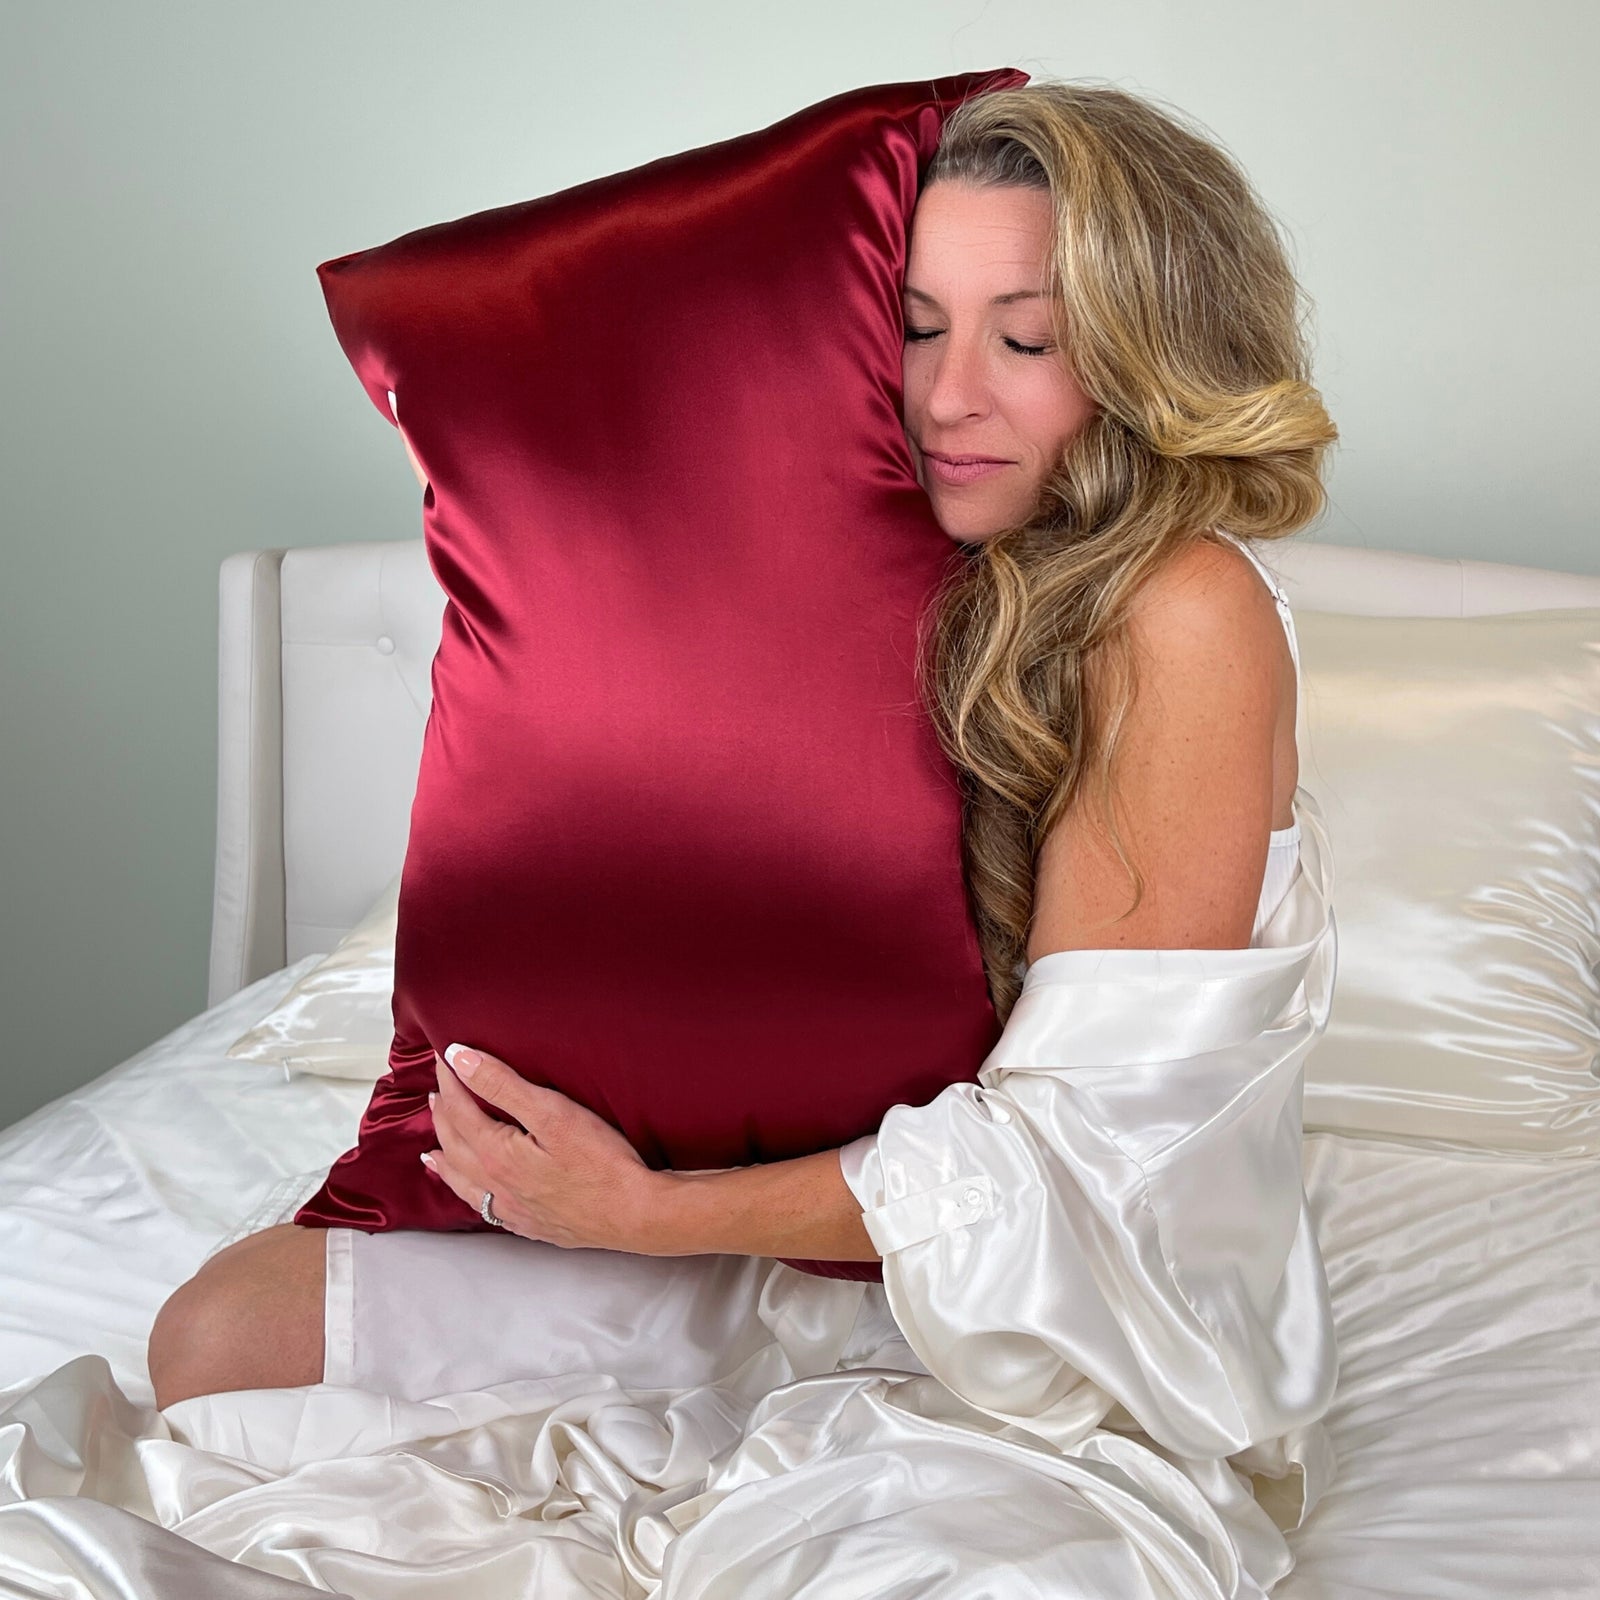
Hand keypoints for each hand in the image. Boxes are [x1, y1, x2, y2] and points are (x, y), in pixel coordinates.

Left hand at [423, 1044, 663, 1253]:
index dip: (450, 1080)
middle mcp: (495, 1185)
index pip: (460, 1110)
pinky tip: (475, 1193)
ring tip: (433, 1149)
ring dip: (445, 1158)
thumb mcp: (552, 1113)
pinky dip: (468, 1193)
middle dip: (443, 1114)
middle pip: (455, 1144)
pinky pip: (484, 1207)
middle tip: (438, 1092)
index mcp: (496, 1154)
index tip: (443, 1058)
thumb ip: (502, 1085)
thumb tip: (459, 1059)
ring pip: (462, 1181)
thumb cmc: (601, 1162)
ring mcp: (511, 1208)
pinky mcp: (530, 1224)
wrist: (634, 1214)